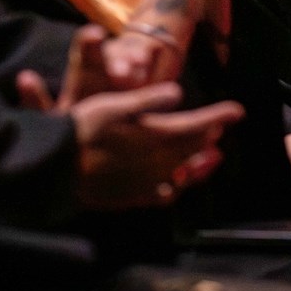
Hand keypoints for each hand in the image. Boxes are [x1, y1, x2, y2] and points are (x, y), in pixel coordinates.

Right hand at [16, 29, 244, 210]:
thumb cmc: (79, 130)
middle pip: (192, 149)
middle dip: (209, 136)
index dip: (218, 117)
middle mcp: (155, 162)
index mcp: (153, 135)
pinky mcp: (130, 197)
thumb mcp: (112, 104)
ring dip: (200, 162)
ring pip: (183, 173)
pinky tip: (178, 182)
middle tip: (222, 126)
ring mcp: (144, 183)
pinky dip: (178, 186)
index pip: (195, 125)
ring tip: (214, 155)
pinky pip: (163, 194)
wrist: (53, 170)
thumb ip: (147, 99)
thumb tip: (177, 93)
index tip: (238, 110)